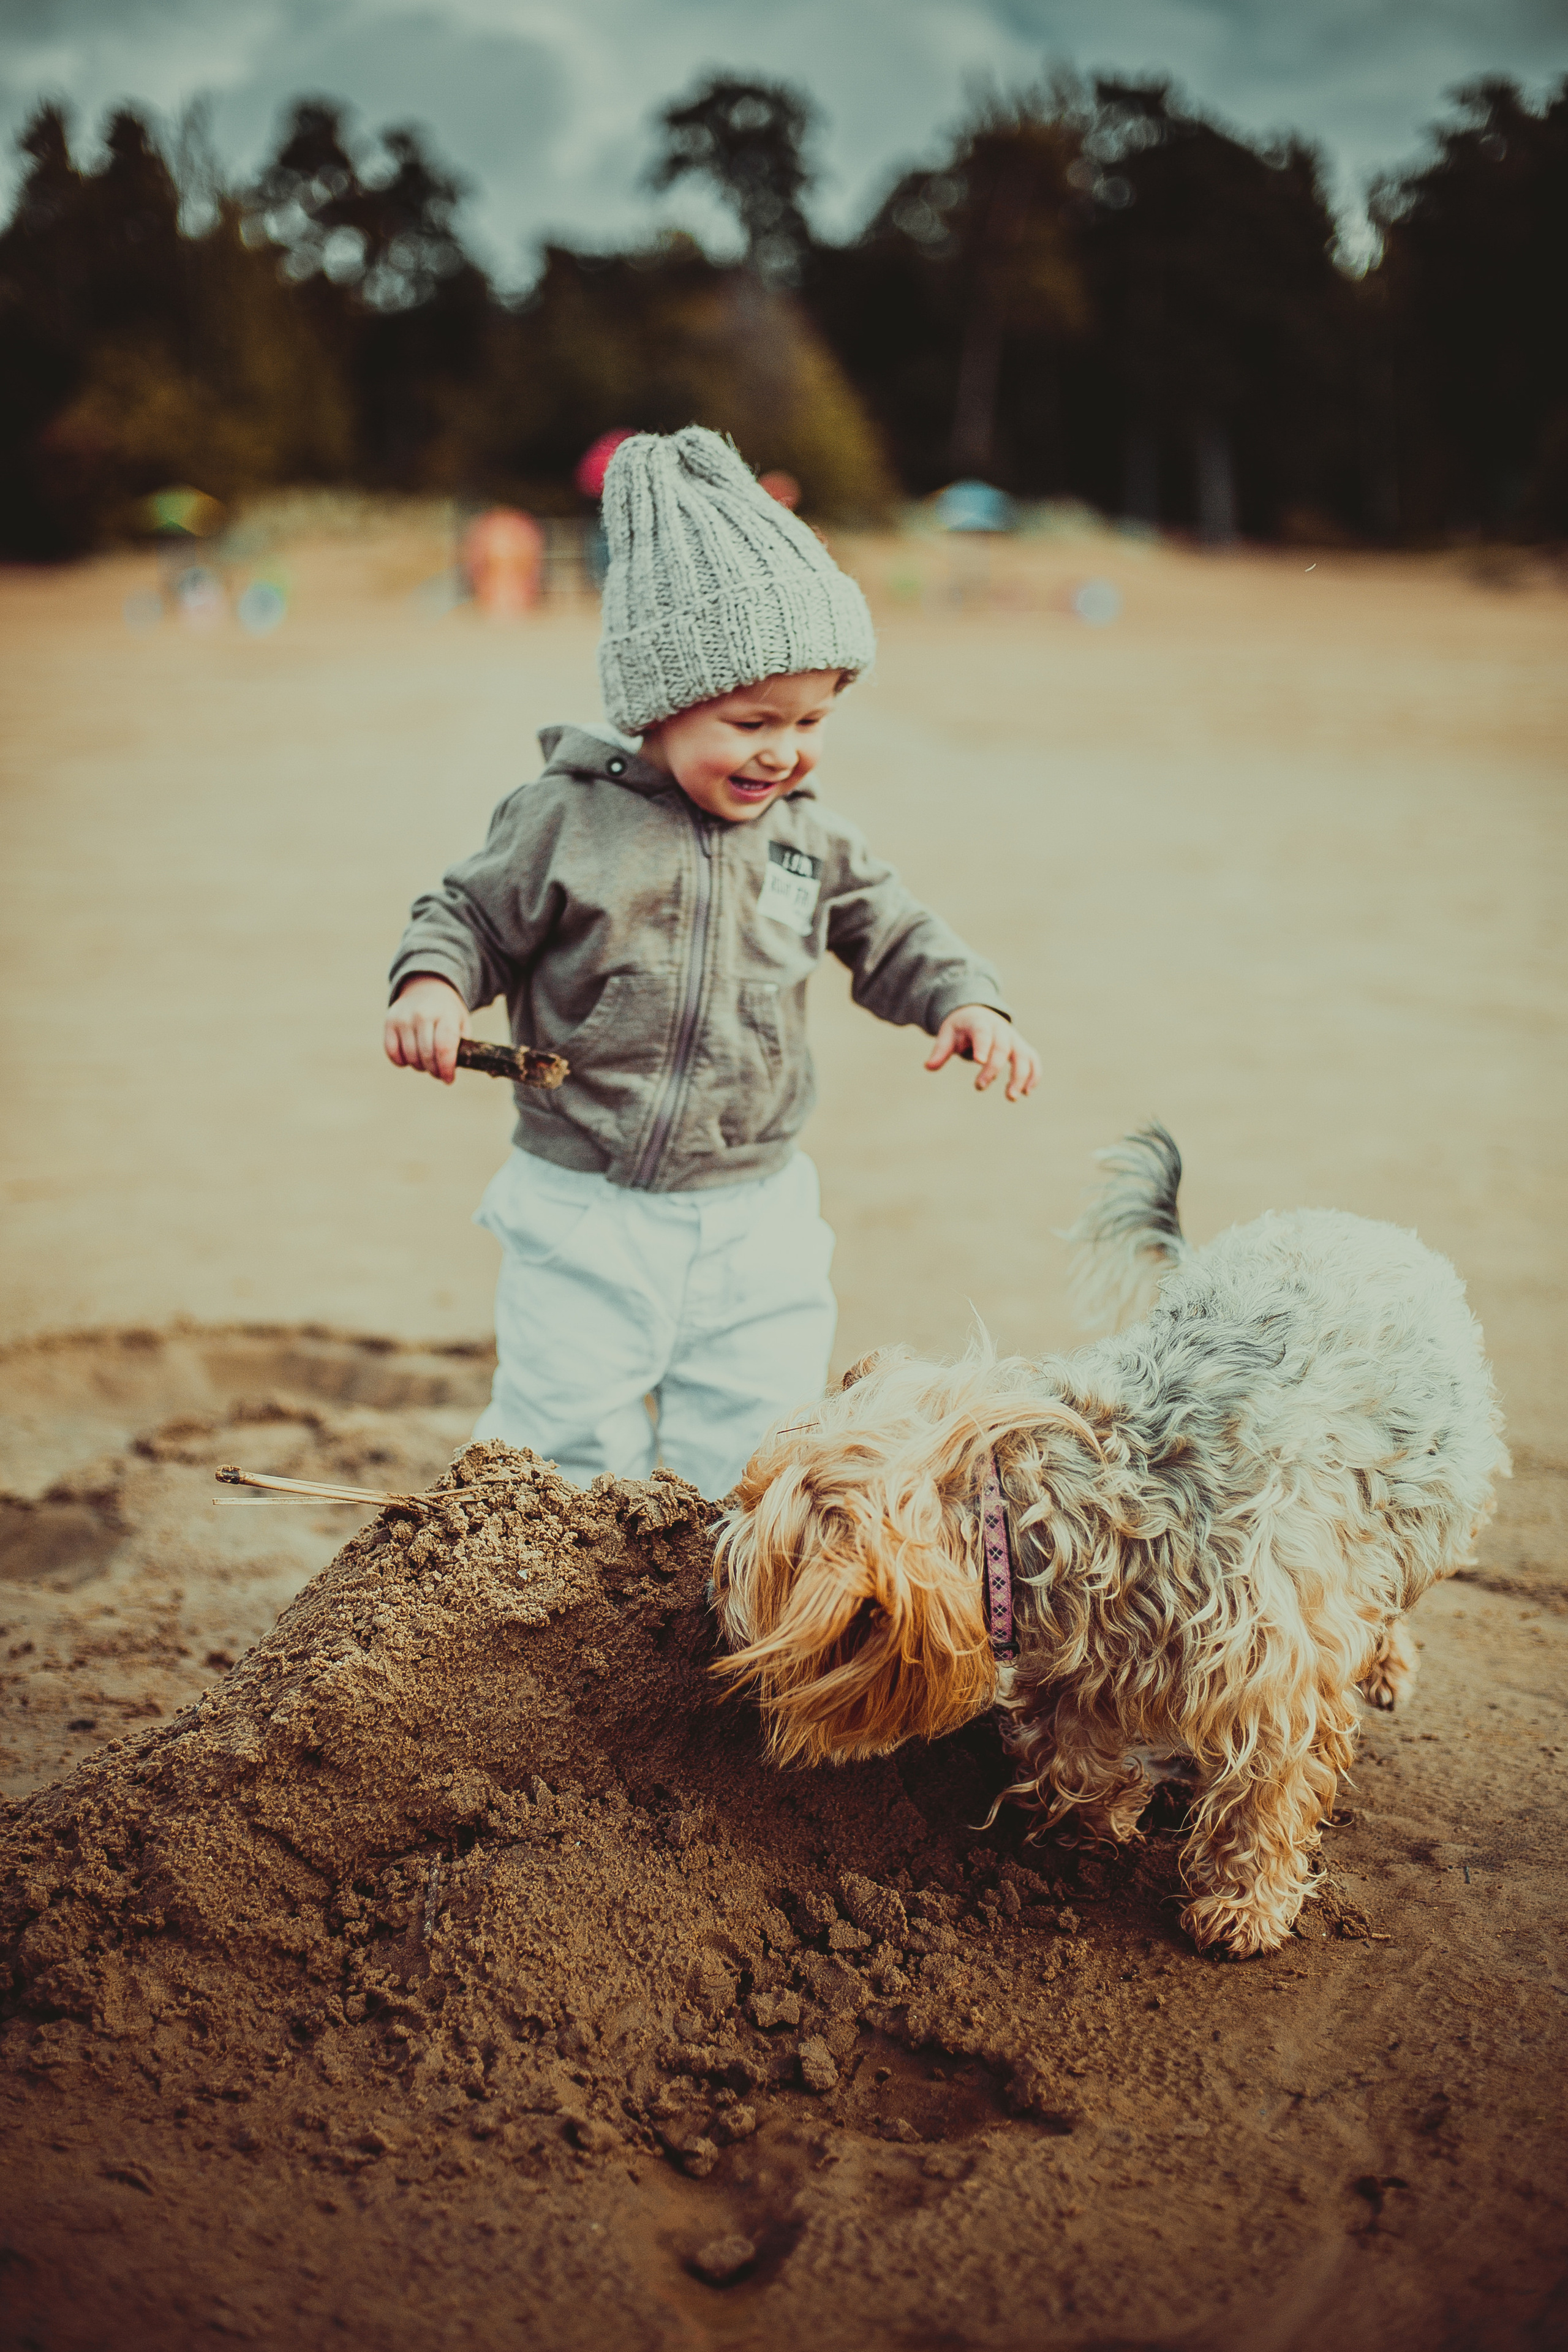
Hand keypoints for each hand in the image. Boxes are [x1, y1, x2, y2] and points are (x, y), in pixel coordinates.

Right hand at [385, 974, 469, 1083]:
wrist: (426, 987)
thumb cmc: (447, 1013)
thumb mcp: (462, 1023)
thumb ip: (461, 1045)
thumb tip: (452, 1069)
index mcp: (445, 1014)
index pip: (444, 1047)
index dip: (446, 1068)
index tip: (449, 1079)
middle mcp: (422, 1014)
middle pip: (426, 1055)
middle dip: (434, 1070)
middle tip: (439, 1072)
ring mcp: (404, 1018)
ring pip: (410, 1057)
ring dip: (419, 1066)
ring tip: (426, 1062)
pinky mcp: (389, 1022)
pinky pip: (392, 1052)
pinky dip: (401, 1061)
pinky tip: (410, 1057)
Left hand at [925, 1005, 1039, 1101]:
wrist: (979, 1012)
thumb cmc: (961, 1027)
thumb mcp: (947, 1034)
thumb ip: (941, 1050)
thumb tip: (929, 1066)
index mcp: (980, 1023)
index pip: (983, 1034)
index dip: (982, 1046)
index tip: (979, 1061)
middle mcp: (1001, 1030)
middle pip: (1002, 1048)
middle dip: (992, 1069)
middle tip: (979, 1087)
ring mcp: (1014, 1038)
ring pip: (1023, 1055)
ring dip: (1020, 1076)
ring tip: (1011, 1097)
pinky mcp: (1022, 1047)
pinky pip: (1033, 1060)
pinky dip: (1034, 1075)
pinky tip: (1026, 1092)